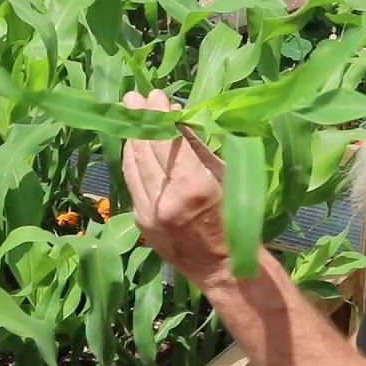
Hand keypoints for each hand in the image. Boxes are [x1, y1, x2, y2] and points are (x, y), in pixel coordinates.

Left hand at [120, 90, 232, 285]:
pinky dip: (132, 161)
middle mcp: (165, 199)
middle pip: (145, 151)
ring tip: (129, 114)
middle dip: (138, 121)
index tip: (155, 96)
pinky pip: (132, 184)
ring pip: (132, 167)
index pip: (167, 141)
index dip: (158, 116)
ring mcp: (149, 213)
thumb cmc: (235, 219)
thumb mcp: (223, 177)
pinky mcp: (141, 223)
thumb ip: (197, 148)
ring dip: (130, 139)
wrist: (225, 269)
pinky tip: (133, 146)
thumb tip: (176, 118)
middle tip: (134, 97)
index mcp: (193, 186)